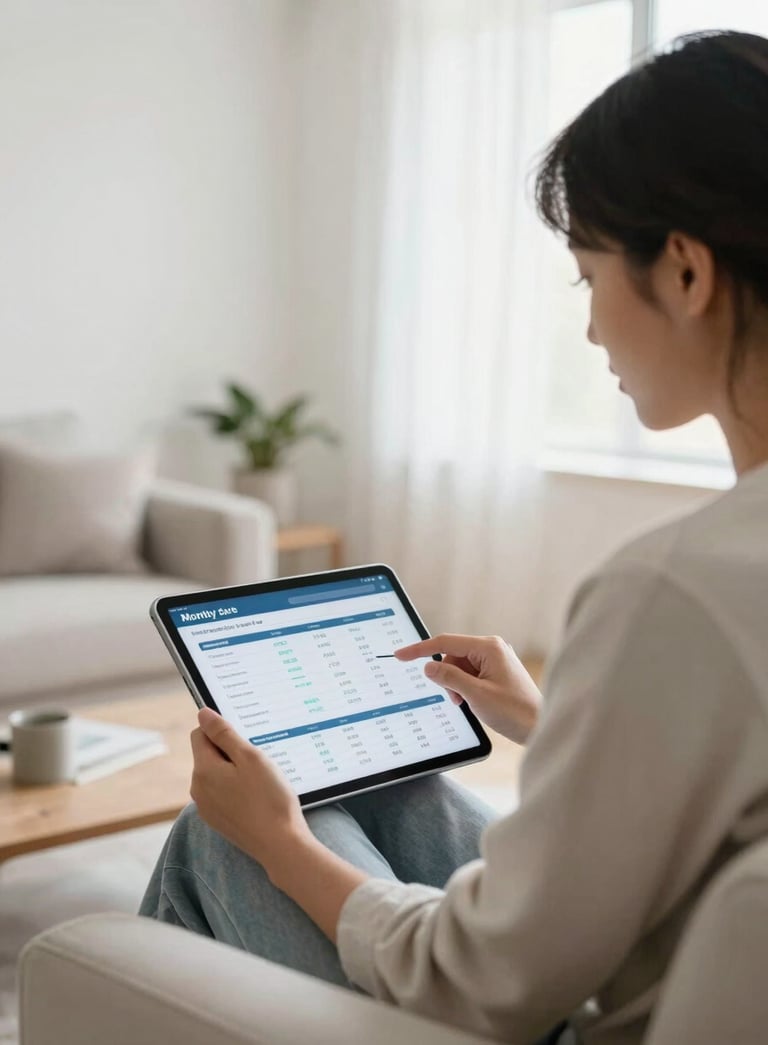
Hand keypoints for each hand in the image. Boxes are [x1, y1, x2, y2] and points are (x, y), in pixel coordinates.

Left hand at [190, 707, 311, 879]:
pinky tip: (258, 797)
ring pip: (216, 775)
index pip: (200, 734)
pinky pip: (223, 794)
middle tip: (258, 759)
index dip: (221, 730)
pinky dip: (237, 789)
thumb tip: (203, 714)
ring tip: (261, 780)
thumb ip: (224, 734)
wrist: (280, 845)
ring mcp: (207, 808)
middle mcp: (198, 790)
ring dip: (235, 771)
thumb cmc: (269, 798)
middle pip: (208, 755)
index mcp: (203, 770)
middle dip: (229, 751)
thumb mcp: (250, 757)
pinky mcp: (219, 821)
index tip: (245, 738)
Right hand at [395, 634, 540, 743]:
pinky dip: (465, 687)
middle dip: (447, 677)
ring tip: (468, 703)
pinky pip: (470, 674)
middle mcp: (492, 648)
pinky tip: (474, 701)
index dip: (419, 649)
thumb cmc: (515, 712)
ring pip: (459, 667)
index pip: (445, 643)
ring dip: (456, 685)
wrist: (540, 727)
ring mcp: (495, 660)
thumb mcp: (475, 695)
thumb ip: (449, 678)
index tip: (400, 655)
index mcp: (488, 647)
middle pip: (452, 656)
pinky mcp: (497, 671)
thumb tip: (428, 666)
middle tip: (456, 699)